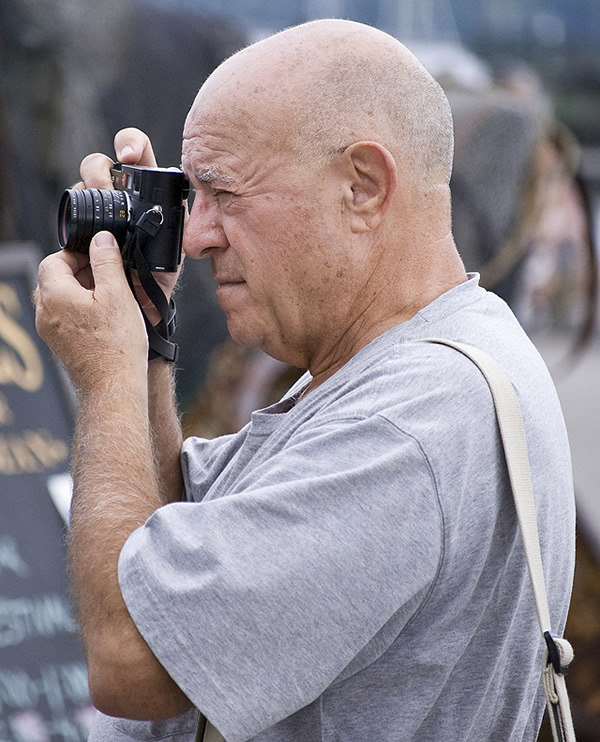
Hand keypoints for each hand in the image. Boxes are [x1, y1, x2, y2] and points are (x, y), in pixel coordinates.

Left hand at [35, 232, 147, 393]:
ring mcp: (50, 331)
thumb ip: (107, 261)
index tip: (101, 257)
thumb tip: (102, 239)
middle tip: (110, 276)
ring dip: (85, 292)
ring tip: (112, 299)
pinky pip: (67, 318)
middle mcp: (45, 312)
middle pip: (57, 278)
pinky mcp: (61, 345)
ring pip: (62, 298)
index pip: (55, 259)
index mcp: (54, 295)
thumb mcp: (117, 293)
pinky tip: (108, 320)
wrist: (113, 386)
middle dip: (83, 272)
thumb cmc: (115, 346)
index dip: (79, 253)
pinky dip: (84, 311)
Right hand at [77, 128, 182, 324]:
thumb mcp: (178, 244)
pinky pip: (73, 213)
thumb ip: (180, 223)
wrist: (143, 298)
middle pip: (99, 163)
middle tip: (104, 188)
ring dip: (86, 191)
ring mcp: (98, 209)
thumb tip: (181, 205)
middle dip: (99, 170)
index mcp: (146, 187)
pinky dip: (76, 216)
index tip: (129, 156)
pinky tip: (86, 229)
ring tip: (98, 212)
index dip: (130, 143)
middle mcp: (119, 192)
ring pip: (82, 185)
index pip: (136, 149)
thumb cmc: (163, 269)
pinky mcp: (82, 227)